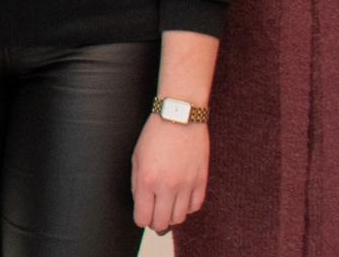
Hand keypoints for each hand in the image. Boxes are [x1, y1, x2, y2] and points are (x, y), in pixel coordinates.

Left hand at [130, 116, 207, 233]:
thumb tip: (142, 204)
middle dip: (155, 223)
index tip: (142, 215)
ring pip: (179, 218)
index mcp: (146, 180)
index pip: (142, 217)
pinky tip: (181, 198)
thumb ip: (137, 184)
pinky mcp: (201, 181)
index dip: (141, 219)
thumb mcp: (136, 158)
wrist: (180, 116)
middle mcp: (167, 186)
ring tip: (167, 206)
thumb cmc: (154, 134)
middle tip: (154, 216)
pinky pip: (195, 206)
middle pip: (161, 223)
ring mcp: (186, 185)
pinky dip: (187, 207)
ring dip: (171, 215)